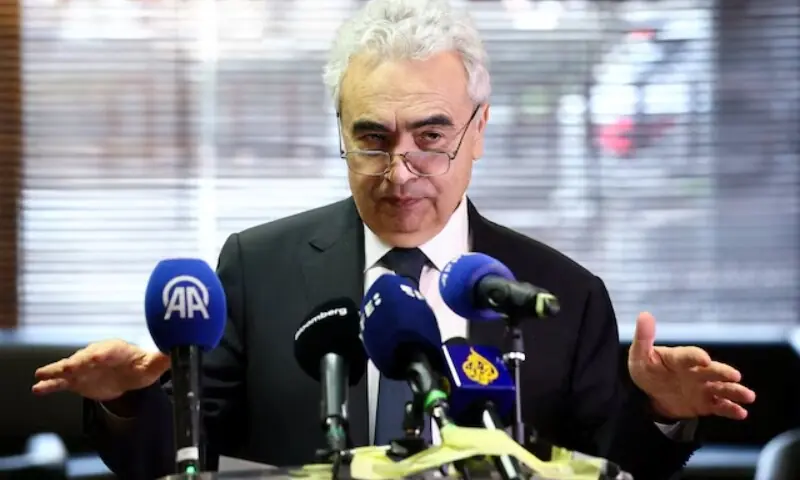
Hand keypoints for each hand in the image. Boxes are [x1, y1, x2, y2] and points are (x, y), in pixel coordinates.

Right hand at [32, 339, 169, 401]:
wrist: (127, 374)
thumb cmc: (140, 366)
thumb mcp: (153, 364)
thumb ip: (164, 359)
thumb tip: (181, 350)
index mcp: (118, 350)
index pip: (111, 350)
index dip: (105, 353)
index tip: (99, 357)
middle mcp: (97, 356)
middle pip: (86, 357)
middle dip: (80, 361)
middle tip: (71, 365)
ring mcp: (84, 368)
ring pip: (69, 367)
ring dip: (57, 370)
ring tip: (43, 375)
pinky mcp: (76, 381)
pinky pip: (60, 382)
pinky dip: (50, 384)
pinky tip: (37, 389)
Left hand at [628, 312, 755, 420]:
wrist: (652, 394)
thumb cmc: (647, 370)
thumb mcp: (640, 356)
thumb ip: (643, 338)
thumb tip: (644, 315)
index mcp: (679, 358)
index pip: (688, 356)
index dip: (696, 356)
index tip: (704, 359)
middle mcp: (695, 371)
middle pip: (711, 371)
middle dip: (722, 373)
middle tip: (735, 376)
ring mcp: (702, 387)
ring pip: (721, 388)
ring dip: (735, 391)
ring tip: (748, 396)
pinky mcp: (706, 403)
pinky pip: (720, 407)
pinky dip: (730, 409)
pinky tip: (741, 412)